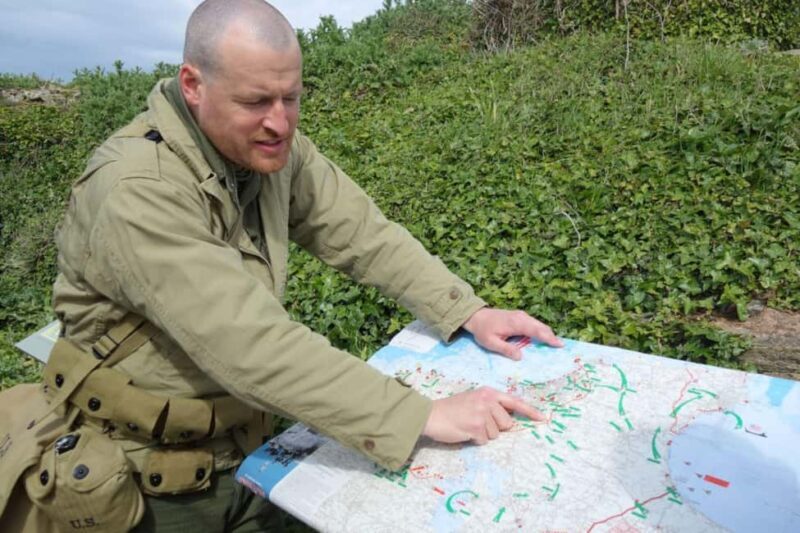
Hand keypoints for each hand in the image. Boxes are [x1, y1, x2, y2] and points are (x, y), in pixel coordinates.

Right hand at [422, 386, 543, 443]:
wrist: (431, 414)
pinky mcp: (475, 427)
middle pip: (507, 423)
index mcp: (489, 393)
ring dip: (484, 434)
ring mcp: (482, 414)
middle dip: (495, 427)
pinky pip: (484, 440)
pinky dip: (475, 440)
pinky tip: (464, 431)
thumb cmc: (452, 408)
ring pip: (496, 434)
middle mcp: (488, 401)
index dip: (530, 412)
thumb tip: (510, 420)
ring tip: (468, 425)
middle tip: (477, 422)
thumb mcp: (474, 399)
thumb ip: (491, 405)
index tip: (543, 418)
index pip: (514, 402)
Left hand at [462, 307, 562, 359]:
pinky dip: (541, 331)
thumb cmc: (483, 330)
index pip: (536, 331)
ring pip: (538, 324)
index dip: (548, 338)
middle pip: (541, 327)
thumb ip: (506, 349)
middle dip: (551, 336)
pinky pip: (534, 324)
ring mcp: (521, 316)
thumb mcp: (491, 342)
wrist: (476, 316)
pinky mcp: (520, 317)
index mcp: (515, 323)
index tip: (559, 344)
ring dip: (547, 333)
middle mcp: (521, 317)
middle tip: (561, 347)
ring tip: (555, 344)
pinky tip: (543, 339)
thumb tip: (520, 357)